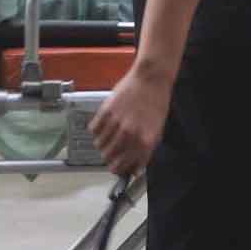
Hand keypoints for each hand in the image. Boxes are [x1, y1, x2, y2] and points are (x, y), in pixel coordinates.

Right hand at [90, 61, 171, 176]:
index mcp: (144, 142)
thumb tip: (134, 167)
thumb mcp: (157, 131)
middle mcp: (129, 135)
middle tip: (112, 152)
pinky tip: (104, 126)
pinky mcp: (105, 112)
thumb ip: (145, 151)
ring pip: (99, 145)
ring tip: (108, 137)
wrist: (150, 80)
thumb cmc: (155, 104)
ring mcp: (116, 123)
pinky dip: (96, 131)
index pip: (123, 166)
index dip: (119, 169)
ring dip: (102, 144)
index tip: (117, 168)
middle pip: (108, 157)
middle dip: (109, 157)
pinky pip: (93, 130)